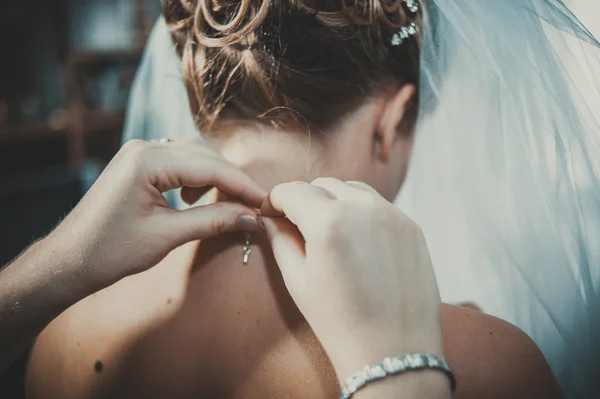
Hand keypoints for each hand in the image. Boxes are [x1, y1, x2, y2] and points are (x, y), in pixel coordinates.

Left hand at [46, 138, 265, 291]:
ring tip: (227, 204)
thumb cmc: (111, 250)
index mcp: (147, 161)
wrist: (70, 260)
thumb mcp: (167, 236)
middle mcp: (144, 148)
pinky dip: (197, 177)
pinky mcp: (138, 164)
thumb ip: (212, 221)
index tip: (265, 201)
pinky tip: (195, 199)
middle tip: (253, 206)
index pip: (209, 167)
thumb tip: (251, 216)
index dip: (241, 185)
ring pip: (194, 156)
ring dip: (215, 177)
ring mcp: (139, 154)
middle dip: (231, 180)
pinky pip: (179, 162)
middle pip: (205, 156)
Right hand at [260, 178, 442, 379]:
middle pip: (323, 185)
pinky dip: (362, 213)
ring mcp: (392, 215)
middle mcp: (363, 209)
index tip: (272, 211)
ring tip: (330, 231)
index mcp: (328, 222)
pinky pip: (378, 206)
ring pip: (353, 190)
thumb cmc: (338, 321)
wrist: (392, 350)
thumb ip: (281, 239)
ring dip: (335, 201)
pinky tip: (357, 241)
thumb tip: (272, 218)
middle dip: (305, 199)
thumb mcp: (298, 280)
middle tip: (298, 224)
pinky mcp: (411, 226)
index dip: (276, 199)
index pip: (293, 190)